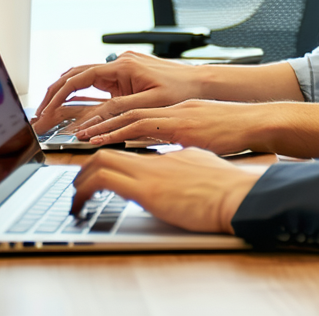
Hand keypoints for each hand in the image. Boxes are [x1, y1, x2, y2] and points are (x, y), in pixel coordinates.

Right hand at [31, 51, 201, 132]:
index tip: (45, 111)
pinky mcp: (127, 74)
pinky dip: (82, 92)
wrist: (204, 83)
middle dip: (54, 93)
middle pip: (75, 75)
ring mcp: (123, 67)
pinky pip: (98, 82)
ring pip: (84, 77)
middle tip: (40, 113)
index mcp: (122, 67)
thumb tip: (89, 125)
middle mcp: (120, 63)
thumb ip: (116, 113)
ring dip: (66, 92)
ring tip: (50, 111)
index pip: (78, 79)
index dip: (57, 95)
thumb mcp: (148, 107)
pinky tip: (73, 105)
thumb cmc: (183, 93)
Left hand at [71, 147, 263, 233]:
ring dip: (89, 166)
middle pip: (115, 134)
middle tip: (83, 162)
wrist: (240, 193)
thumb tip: (175, 166)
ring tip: (78, 182)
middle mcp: (159, 147)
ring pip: (108, 155)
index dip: (117, 135)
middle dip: (97, 144)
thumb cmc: (230, 181)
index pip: (138, 125)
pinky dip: (91, 181)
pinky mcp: (149, 187)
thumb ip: (185, 157)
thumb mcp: (204, 159)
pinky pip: (109, 177)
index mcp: (177, 132)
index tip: (103, 144)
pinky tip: (84, 191)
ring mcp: (153, 165)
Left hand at [78, 99, 318, 158]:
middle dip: (101, 121)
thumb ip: (186, 145)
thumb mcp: (205, 141)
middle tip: (80, 131)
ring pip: (129, 116)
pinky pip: (141, 126)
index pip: (139, 115)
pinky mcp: (180, 124)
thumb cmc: (239, 136)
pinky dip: (118, 132)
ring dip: (103, 127)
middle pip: (128, 111)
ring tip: (81, 136)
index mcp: (179, 113)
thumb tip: (176, 160)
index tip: (95, 131)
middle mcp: (173, 109)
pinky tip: (101, 141)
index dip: (114, 123)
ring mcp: (176, 114)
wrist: (259, 125)